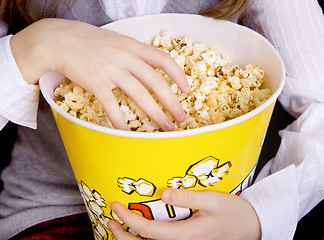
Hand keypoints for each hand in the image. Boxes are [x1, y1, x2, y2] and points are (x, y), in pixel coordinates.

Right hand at [10, 18, 189, 130]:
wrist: (60, 40)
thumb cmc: (90, 42)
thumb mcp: (117, 41)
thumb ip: (134, 53)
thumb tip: (151, 68)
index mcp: (133, 46)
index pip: (163, 60)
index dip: (178, 75)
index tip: (186, 89)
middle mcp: (125, 57)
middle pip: (156, 83)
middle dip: (172, 102)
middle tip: (180, 117)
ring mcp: (111, 70)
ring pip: (139, 95)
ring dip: (155, 114)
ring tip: (165, 127)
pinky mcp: (95, 82)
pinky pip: (111, 105)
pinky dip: (120, 120)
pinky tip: (127, 132)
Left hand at [107, 189, 260, 239]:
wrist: (250, 228)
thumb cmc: (233, 213)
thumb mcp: (213, 201)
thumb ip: (188, 197)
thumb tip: (164, 194)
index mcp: (187, 234)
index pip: (149, 230)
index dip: (129, 220)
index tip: (116, 206)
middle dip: (123, 236)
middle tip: (110, 221)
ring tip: (118, 229)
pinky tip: (141, 234)